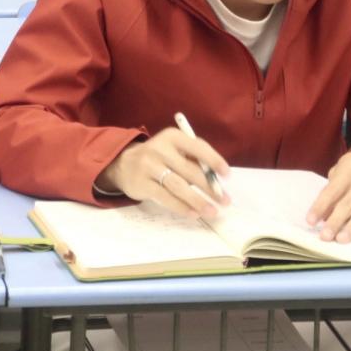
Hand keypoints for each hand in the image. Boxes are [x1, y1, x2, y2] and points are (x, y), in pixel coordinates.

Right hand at [96, 128, 230, 217]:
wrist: (123, 164)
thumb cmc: (159, 157)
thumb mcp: (174, 150)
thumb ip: (193, 160)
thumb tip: (217, 180)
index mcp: (172, 136)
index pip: (197, 147)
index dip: (214, 160)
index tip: (227, 175)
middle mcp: (160, 149)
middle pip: (190, 170)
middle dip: (210, 187)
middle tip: (225, 200)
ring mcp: (149, 166)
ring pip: (178, 186)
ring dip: (198, 200)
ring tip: (212, 211)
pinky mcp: (141, 184)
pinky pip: (165, 197)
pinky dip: (181, 207)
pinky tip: (194, 213)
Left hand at [306, 145, 350, 243]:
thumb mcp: (347, 169)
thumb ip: (333, 189)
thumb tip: (322, 216)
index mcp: (349, 171)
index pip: (331, 191)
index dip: (320, 206)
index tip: (310, 222)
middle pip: (347, 203)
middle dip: (334, 221)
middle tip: (324, 237)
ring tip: (341, 240)